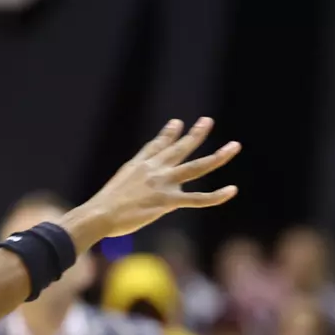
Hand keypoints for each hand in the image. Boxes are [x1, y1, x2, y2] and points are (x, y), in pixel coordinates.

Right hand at [68, 118, 239, 240]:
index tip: (177, 123)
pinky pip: (198, 198)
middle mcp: (154, 169)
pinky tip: (232, 190)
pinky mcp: (168, 201)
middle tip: (207, 121)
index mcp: (139, 165)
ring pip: (197, 167)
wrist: (100, 213)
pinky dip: (216, 196)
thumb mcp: (116, 186)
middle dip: (195, 134)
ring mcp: (163, 183)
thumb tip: (134, 189)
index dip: (168, 134)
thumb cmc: (103, 207)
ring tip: (235, 146)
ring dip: (218, 157)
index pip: (157, 145)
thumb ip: (129, 183)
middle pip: (180, 148)